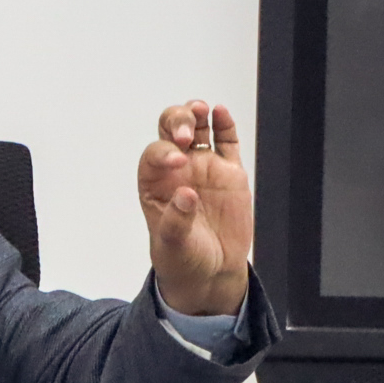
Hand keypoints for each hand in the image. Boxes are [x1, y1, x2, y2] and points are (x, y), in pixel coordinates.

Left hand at [138, 100, 251, 316]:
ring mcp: (203, 167)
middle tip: (186, 135)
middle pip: (171, 130)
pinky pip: (226, 140)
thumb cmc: (183, 259)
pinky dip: (224, 124)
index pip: (154, 156)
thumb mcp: (173, 247)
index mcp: (156, 184)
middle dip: (177, 122)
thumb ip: (176, 222)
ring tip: (200, 110)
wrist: (212, 272)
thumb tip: (185, 196)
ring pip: (197, 127)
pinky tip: (222, 113)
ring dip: (195, 114)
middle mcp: (178, 170)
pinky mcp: (229, 171)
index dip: (163, 153)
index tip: (177, 162)